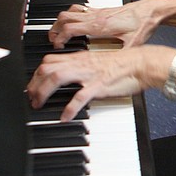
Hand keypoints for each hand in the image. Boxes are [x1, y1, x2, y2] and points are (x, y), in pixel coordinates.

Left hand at [26, 46, 157, 121]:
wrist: (144, 63)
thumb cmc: (128, 63)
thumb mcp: (101, 61)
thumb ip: (86, 66)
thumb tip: (74, 75)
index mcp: (82, 58)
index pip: (50, 60)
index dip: (36, 73)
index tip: (33, 84)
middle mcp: (82, 64)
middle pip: (47, 68)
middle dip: (34, 83)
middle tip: (31, 97)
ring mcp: (89, 74)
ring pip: (57, 77)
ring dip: (43, 92)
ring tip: (39, 105)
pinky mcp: (99, 85)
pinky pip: (79, 97)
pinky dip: (69, 108)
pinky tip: (65, 117)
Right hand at [49, 0, 160, 48]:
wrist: (152, 9)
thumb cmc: (143, 24)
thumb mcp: (133, 43)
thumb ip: (122, 56)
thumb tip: (116, 70)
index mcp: (100, 26)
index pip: (70, 28)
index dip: (60, 38)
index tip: (57, 46)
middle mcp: (96, 16)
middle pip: (65, 18)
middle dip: (54, 29)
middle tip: (53, 40)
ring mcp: (99, 11)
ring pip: (70, 11)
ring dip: (60, 21)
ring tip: (58, 31)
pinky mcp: (103, 9)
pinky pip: (80, 8)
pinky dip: (71, 14)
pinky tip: (74, 22)